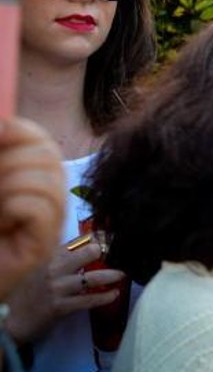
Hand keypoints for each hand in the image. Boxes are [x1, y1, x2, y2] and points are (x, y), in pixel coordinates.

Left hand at [0, 118, 65, 299]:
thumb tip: (4, 125)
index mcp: (29, 178)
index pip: (42, 141)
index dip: (21, 131)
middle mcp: (46, 198)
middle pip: (48, 156)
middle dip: (9, 162)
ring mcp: (48, 223)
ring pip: (45, 181)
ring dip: (8, 188)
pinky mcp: (43, 247)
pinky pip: (39, 208)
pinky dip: (13, 208)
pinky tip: (2, 223)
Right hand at [4, 239, 125, 343]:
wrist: (8, 319)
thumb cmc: (27, 292)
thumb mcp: (39, 269)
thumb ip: (59, 258)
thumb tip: (86, 247)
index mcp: (48, 257)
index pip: (77, 241)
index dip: (97, 239)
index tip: (110, 239)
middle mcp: (53, 268)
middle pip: (88, 253)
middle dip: (106, 254)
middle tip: (119, 256)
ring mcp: (57, 287)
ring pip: (92, 278)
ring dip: (111, 275)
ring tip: (122, 275)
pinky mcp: (60, 306)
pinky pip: (88, 300)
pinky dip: (105, 297)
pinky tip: (114, 295)